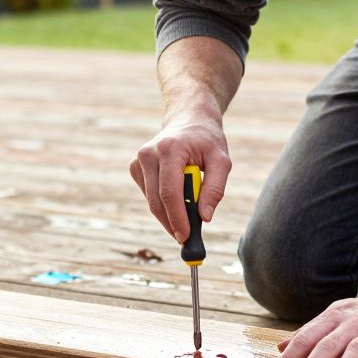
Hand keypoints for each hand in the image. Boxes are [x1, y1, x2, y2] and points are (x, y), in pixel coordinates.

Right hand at [130, 112, 230, 242]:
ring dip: (169, 215)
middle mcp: (148, 154)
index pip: (169, 192)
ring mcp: (138, 161)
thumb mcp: (222, 160)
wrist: (188, 119)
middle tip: (188, 238)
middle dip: (172, 223)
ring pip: (151, 202)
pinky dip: (163, 204)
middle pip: (156, 201)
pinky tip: (178, 196)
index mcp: (169, 149)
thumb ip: (215, 189)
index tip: (186, 236)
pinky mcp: (135, 167)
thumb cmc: (207, 140)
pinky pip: (149, 196)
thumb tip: (204, 218)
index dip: (177, 218)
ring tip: (189, 213)